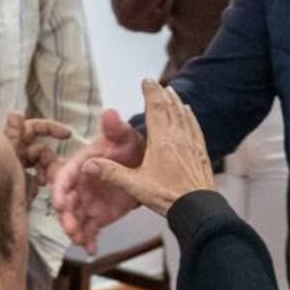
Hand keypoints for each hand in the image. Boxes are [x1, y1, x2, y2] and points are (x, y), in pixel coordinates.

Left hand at [3, 112, 70, 202]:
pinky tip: (27, 194)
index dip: (50, 128)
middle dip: (49, 159)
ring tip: (43, 184)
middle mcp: (16, 154)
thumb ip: (12, 135)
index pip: (33, 128)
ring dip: (45, 174)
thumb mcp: (5, 154)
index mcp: (12, 142)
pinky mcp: (20, 188)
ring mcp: (19, 172)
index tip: (68, 135)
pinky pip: (34, 184)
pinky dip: (33, 188)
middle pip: (41, 150)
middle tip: (52, 172)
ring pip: (41, 168)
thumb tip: (15, 112)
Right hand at [51, 107, 147, 251]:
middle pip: (66, 202)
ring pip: (75, 218)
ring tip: (80, 240)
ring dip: (75, 230)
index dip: (61, 190)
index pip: (65, 176)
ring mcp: (87, 201)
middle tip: (71, 229)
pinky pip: (90, 230)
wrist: (143, 163)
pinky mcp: (97, 215)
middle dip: (66, 216)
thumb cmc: (129, 146)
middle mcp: (80, 184)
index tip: (60, 203)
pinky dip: (89, 240)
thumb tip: (110, 112)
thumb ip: (115, 128)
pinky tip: (91, 249)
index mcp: (82, 163)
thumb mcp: (125, 136)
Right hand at [84, 80, 213, 213]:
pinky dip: (190, 115)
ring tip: (172, 92)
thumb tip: (88, 164)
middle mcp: (177, 137)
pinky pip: (194, 127)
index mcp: (161, 141)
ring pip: (183, 115)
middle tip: (156, 82)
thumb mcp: (135, 185)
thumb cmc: (167, 196)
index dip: (150, 93)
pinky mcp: (201, 152)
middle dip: (162, 93)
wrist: (198, 208)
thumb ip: (111, 173)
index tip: (146, 81)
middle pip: (169, 108)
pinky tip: (189, 112)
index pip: (155, 109)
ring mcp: (191, 144)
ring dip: (176, 101)